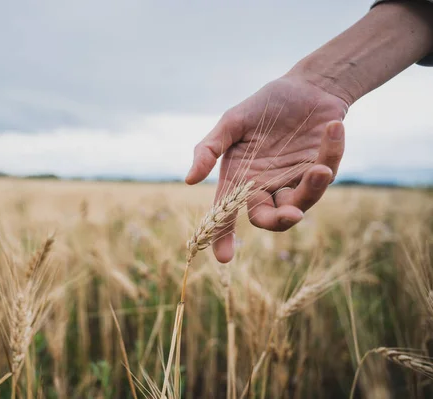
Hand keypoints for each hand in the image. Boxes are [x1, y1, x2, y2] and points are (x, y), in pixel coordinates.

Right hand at [185, 75, 347, 262]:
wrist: (305, 87)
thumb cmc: (263, 106)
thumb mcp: (231, 122)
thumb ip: (209, 149)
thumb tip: (189, 180)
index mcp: (240, 178)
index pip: (228, 213)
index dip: (224, 236)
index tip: (224, 257)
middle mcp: (266, 186)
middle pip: (270, 218)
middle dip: (280, 220)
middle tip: (291, 215)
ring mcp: (295, 181)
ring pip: (301, 203)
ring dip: (312, 190)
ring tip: (320, 169)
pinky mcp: (321, 170)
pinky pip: (326, 173)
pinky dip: (331, 154)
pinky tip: (333, 128)